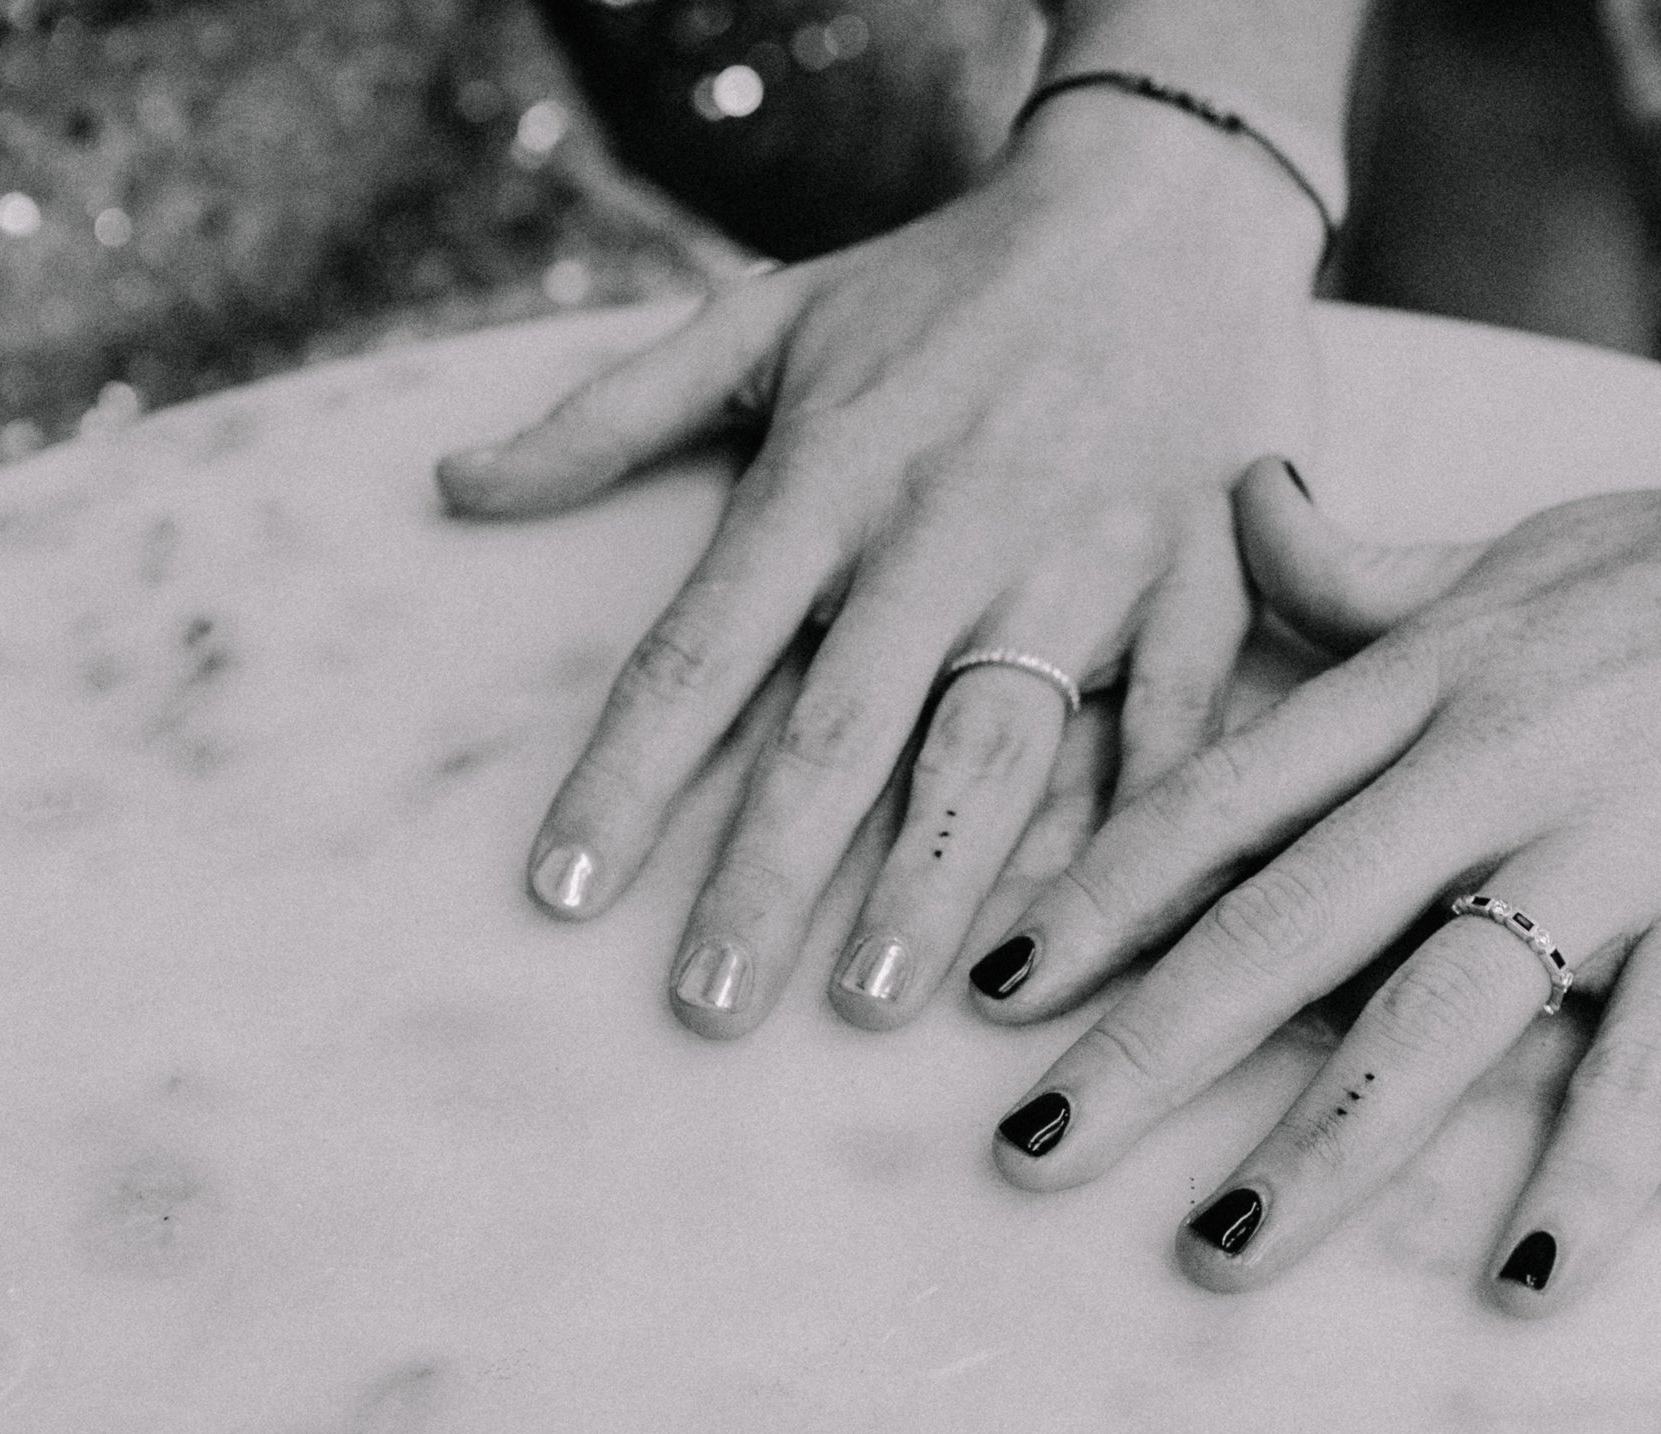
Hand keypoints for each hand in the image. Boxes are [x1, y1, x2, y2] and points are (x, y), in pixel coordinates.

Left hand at [436, 92, 1320, 1036]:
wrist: (1168, 200)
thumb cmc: (950, 281)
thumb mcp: (768, 319)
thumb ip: (611, 414)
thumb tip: (456, 488)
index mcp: (829, 475)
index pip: (702, 652)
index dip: (626, 779)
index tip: (561, 898)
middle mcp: (949, 531)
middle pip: (838, 728)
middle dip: (769, 877)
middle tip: (708, 1007)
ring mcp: (1085, 560)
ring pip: (997, 743)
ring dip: (935, 882)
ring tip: (875, 1002)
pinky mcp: (1204, 579)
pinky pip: (1167, 727)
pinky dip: (1130, 832)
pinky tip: (1084, 935)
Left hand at [965, 386, 1660, 1312]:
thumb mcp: (1518, 550)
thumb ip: (1362, 571)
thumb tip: (1239, 502)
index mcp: (1429, 674)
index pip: (1221, 798)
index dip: (1094, 900)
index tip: (991, 986)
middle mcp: (1497, 758)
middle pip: (1285, 922)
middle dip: (1141, 1048)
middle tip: (1026, 1154)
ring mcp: (1624, 842)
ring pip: (1436, 1013)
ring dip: (1317, 1149)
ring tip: (1215, 1252)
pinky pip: (1651, 1071)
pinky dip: (1586, 1182)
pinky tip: (1518, 1285)